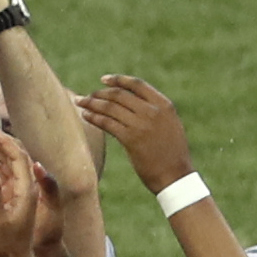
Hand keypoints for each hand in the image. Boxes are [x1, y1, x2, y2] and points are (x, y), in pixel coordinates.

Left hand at [76, 76, 197, 193]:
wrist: (175, 176)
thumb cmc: (172, 152)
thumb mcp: (169, 124)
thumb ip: (154, 110)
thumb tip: (130, 100)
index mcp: (164, 104)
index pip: (137, 84)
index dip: (118, 80)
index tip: (103, 80)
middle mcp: (153, 111)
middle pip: (119, 94)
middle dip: (99, 93)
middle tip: (86, 96)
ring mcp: (141, 124)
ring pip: (110, 107)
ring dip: (92, 104)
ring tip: (80, 103)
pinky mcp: (131, 138)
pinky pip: (107, 123)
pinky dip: (94, 117)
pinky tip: (86, 116)